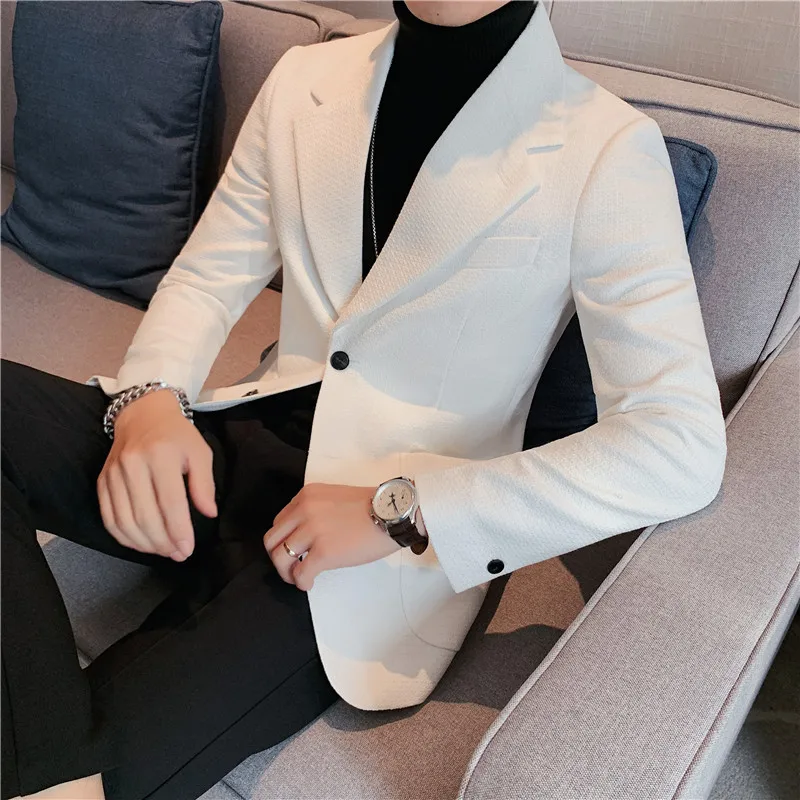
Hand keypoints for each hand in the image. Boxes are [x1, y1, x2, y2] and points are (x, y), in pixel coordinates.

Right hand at [97, 390, 216, 560]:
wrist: (143, 415)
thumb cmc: (176, 436)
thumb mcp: (200, 452)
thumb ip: (204, 484)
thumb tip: (209, 513)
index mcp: (161, 455)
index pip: (170, 502)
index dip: (179, 530)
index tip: (188, 548)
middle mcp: (133, 464)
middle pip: (145, 515)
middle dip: (163, 542)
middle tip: (179, 554)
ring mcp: (113, 473)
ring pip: (125, 521)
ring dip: (145, 543)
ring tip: (164, 551)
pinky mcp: (102, 481)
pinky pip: (109, 517)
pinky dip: (125, 536)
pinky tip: (142, 543)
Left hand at [263, 483, 400, 590]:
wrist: (394, 513)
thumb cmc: (373, 507)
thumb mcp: (335, 497)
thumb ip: (315, 510)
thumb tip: (306, 535)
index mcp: (307, 496)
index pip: (280, 521)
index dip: (283, 539)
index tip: (293, 550)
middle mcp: (305, 510)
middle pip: (272, 540)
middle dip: (277, 557)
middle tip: (290, 567)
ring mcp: (313, 531)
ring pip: (280, 558)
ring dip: (286, 573)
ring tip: (299, 577)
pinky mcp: (324, 552)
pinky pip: (300, 573)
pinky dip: (301, 583)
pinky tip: (310, 584)